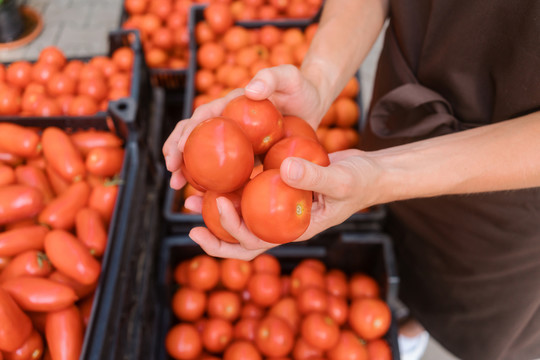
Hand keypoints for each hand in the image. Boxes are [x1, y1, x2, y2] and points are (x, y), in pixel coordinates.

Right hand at [162, 64, 325, 189]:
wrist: (312, 103)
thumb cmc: (299, 87)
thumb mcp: (288, 77)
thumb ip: (271, 77)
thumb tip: (249, 90)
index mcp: (231, 106)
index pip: (203, 118)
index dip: (188, 132)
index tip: (180, 150)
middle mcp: (228, 123)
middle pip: (195, 137)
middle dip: (177, 153)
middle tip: (171, 175)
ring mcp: (237, 141)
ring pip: (206, 156)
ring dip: (189, 171)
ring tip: (177, 187)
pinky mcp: (248, 155)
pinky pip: (229, 170)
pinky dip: (215, 181)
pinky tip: (208, 196)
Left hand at [186, 149, 380, 259]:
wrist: (369, 173)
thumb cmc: (360, 181)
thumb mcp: (341, 179)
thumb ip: (314, 176)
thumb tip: (281, 170)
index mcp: (294, 231)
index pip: (255, 243)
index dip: (230, 232)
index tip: (215, 204)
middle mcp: (282, 224)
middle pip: (242, 240)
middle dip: (214, 235)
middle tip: (188, 219)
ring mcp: (280, 210)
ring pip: (243, 217)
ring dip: (216, 212)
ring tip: (191, 198)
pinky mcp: (279, 192)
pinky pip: (252, 194)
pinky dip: (234, 187)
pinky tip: (219, 172)